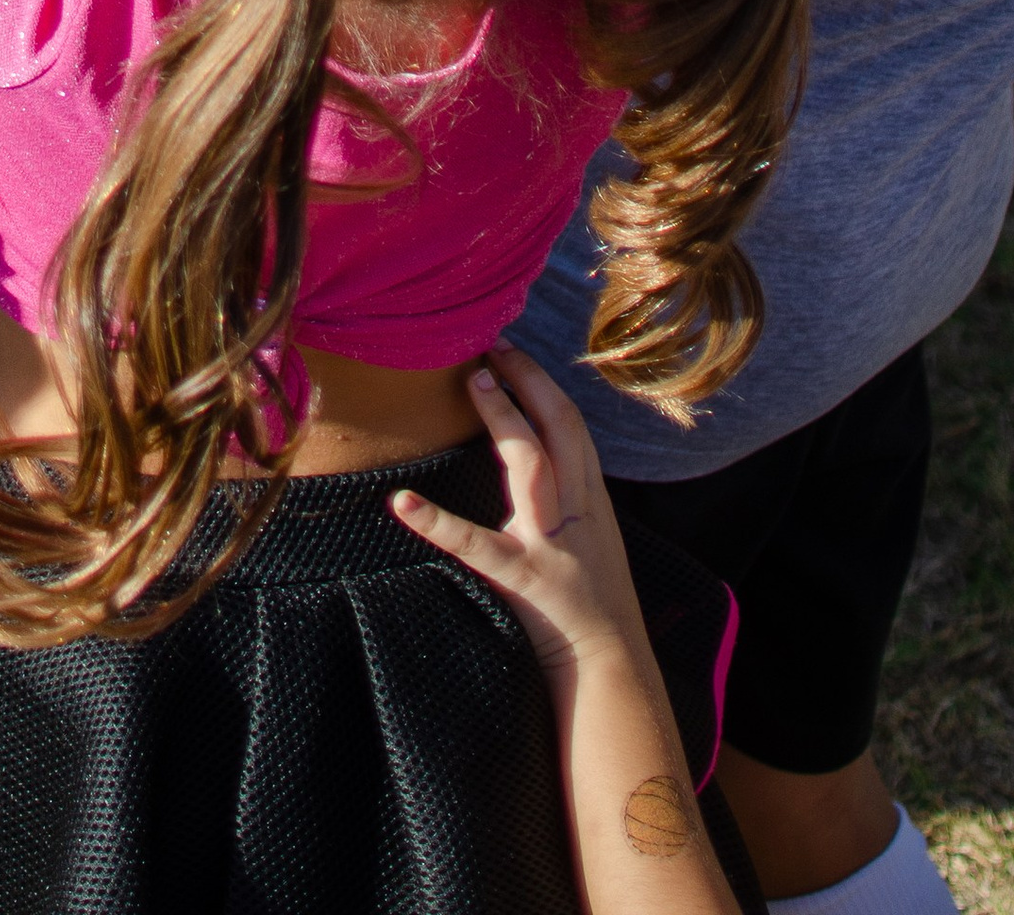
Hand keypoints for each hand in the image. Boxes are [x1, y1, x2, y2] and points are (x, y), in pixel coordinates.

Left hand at [394, 352, 656, 698]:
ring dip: (505, 421)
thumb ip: (566, 494)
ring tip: (474, 383)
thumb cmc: (592, 599)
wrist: (610, 665)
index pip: (572, 427)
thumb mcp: (590, 535)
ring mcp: (549, 542)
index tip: (513, 352)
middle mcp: (575, 511)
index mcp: (589, 500)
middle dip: (530, 383)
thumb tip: (533, 453)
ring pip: (533, 468)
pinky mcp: (521, 577)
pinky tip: (403, 504)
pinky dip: (437, 523)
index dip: (543, 384)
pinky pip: (476, 544)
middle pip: (560, 430)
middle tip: (493, 348)